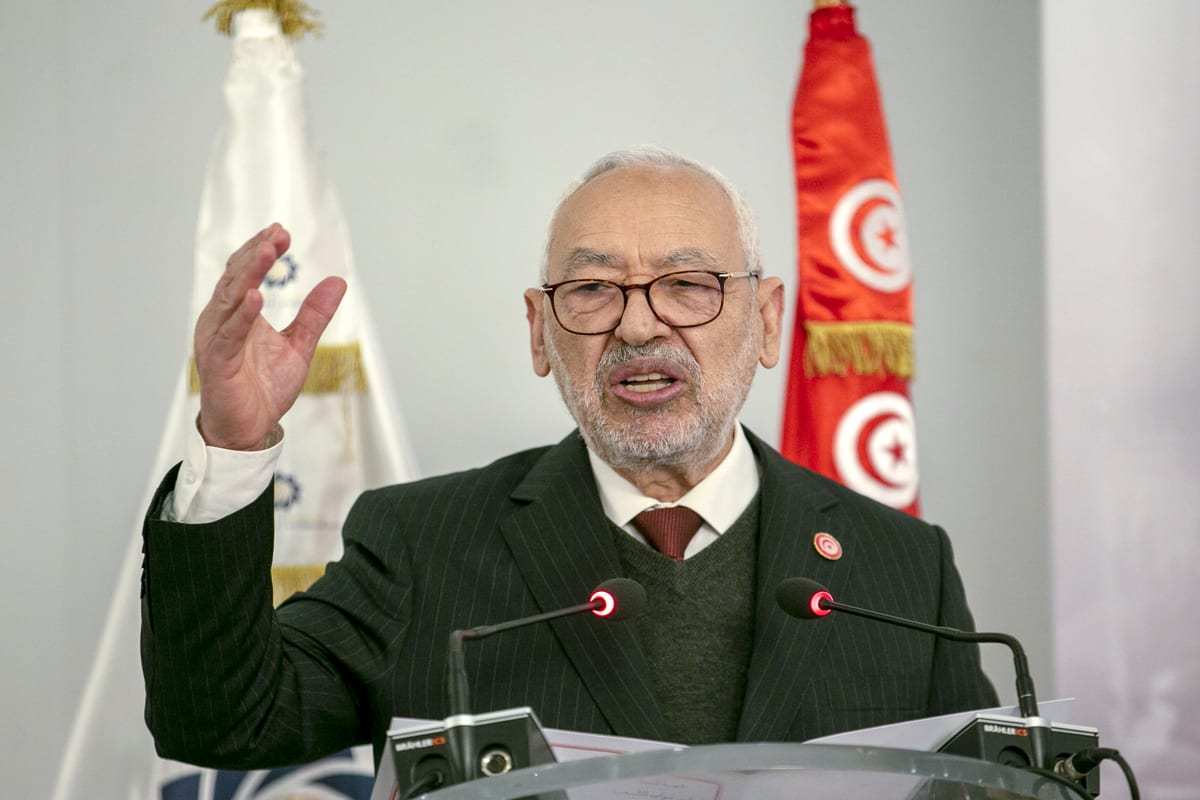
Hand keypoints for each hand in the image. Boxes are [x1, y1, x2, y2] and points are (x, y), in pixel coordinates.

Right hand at [193, 223, 346, 449]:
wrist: (249, 429)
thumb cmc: (264, 387)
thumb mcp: (299, 346)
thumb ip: (314, 314)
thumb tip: (338, 281)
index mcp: (239, 313)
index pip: (246, 272)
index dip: (262, 250)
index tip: (283, 232)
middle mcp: (222, 320)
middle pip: (236, 278)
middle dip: (256, 254)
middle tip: (277, 234)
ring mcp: (217, 340)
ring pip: (229, 299)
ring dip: (249, 274)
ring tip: (267, 253)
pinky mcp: (217, 362)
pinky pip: (229, 335)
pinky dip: (242, 316)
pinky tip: (256, 297)